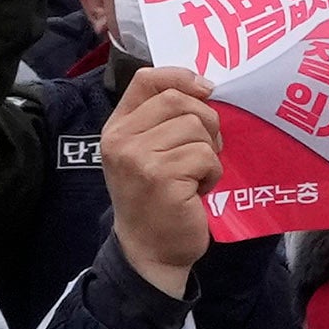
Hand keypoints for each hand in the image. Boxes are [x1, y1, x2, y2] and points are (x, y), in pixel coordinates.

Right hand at [100, 63, 219, 293]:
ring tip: (196, 175)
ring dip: (209, 153)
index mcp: (116, 128)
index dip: (181, 76)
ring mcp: (140, 159)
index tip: (206, 89)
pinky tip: (198, 191)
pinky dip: (212, 173)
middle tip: (205, 150)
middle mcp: (122, 139)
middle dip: (205, 121)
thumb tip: (204, 87)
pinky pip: (205, 156)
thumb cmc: (153, 200)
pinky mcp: (163, 178)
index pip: (146, 80)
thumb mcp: (145, 154)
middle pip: (179, 101)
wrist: (149, 252)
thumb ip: (162, 121)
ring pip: (197, 128)